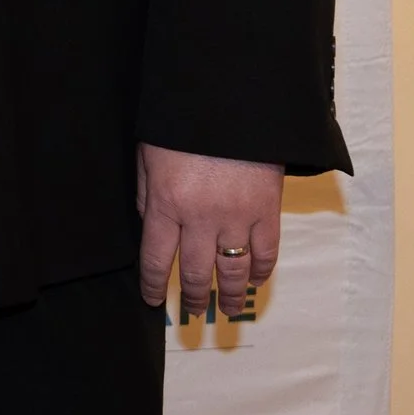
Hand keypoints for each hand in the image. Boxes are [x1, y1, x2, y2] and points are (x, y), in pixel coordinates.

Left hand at [137, 142, 282, 317]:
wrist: (229, 101)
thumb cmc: (182, 125)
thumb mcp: (148, 155)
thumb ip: (146, 194)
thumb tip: (147, 224)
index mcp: (166, 205)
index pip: (155, 259)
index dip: (152, 285)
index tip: (151, 300)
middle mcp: (200, 219)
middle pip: (195, 273)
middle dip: (191, 297)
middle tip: (191, 313)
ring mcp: (237, 217)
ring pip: (233, 271)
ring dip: (230, 296)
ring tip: (228, 310)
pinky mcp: (267, 210)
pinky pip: (266, 252)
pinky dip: (261, 271)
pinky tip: (255, 281)